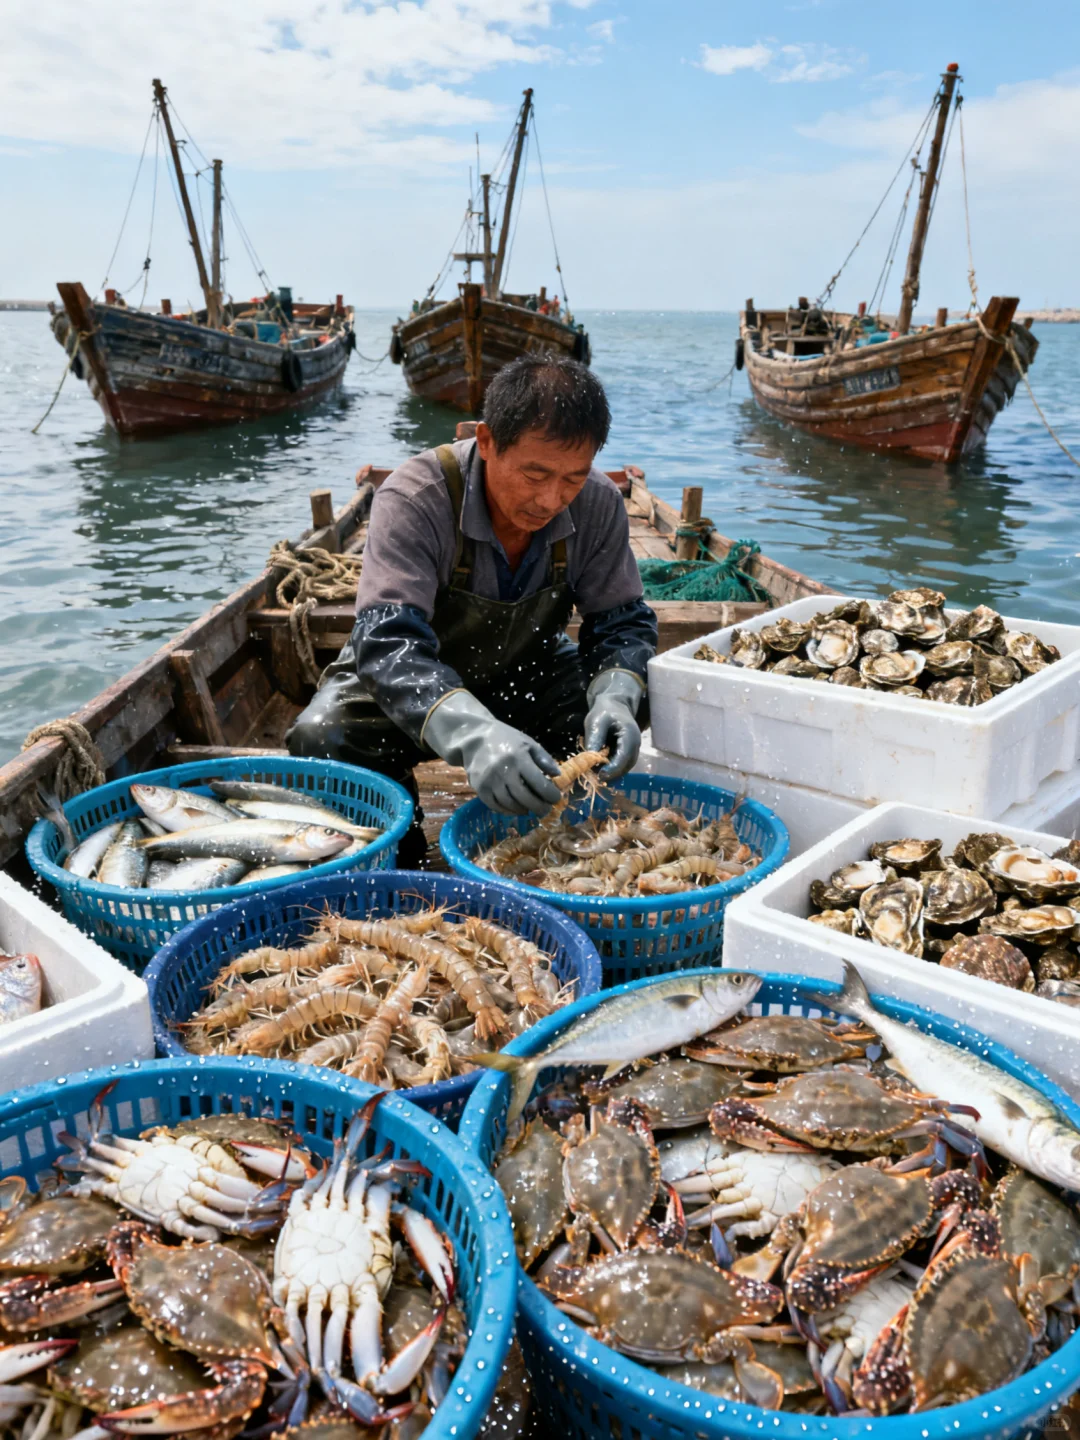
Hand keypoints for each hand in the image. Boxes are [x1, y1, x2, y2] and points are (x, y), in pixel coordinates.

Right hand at [422, 690, 561, 815]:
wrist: (475, 737)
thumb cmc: (505, 739)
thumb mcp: (527, 743)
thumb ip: (544, 758)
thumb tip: (557, 775)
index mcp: (519, 758)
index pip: (538, 783)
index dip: (549, 794)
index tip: (555, 799)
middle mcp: (504, 770)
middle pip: (524, 797)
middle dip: (538, 807)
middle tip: (545, 810)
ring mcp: (490, 780)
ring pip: (510, 804)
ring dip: (523, 810)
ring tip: (530, 810)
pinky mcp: (480, 788)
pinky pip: (495, 805)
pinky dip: (507, 810)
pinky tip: (515, 809)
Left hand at [584, 670, 643, 779]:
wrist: (615, 704)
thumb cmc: (604, 711)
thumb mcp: (595, 721)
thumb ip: (594, 739)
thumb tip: (590, 759)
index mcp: (630, 735)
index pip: (624, 757)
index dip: (612, 769)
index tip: (599, 775)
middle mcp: (635, 745)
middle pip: (625, 766)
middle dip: (610, 773)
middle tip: (593, 776)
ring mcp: (633, 750)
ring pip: (624, 768)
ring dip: (610, 773)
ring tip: (594, 772)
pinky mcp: (627, 753)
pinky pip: (621, 765)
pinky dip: (611, 769)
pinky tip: (599, 768)